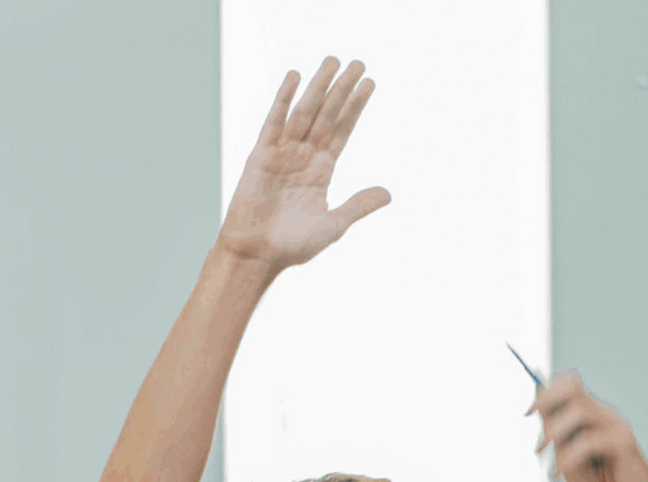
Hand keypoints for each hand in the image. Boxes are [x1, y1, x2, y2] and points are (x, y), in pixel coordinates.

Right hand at [218, 58, 390, 275]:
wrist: (258, 255)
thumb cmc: (294, 245)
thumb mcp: (334, 224)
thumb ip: (359, 205)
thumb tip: (389, 194)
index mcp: (321, 170)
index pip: (342, 131)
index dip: (355, 107)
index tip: (370, 83)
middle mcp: (304, 156)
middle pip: (327, 115)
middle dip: (342, 90)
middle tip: (358, 63)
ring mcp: (283, 153)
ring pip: (305, 112)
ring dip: (319, 87)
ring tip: (333, 61)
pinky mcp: (261, 155)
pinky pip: (274, 122)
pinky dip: (283, 99)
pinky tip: (294, 77)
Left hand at [531, 372, 647, 481]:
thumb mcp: (568, 463)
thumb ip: (556, 439)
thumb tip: (538, 412)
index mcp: (591, 416)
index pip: (567, 385)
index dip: (544, 393)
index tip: (527, 413)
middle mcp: (604, 415)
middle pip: (572, 387)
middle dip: (547, 405)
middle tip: (539, 437)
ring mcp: (616, 425)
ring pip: (579, 410)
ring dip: (556, 433)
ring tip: (552, 461)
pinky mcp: (624, 442)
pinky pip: (589, 441)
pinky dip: (569, 459)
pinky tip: (562, 474)